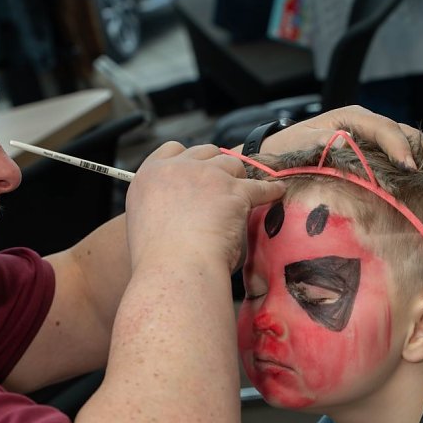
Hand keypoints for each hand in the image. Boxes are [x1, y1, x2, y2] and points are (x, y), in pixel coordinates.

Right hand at [126, 141, 284, 273]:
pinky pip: (260, 186)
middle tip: (222, 188)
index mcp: (148, 176)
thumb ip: (161, 208)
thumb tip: (180, 211)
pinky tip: (276, 193)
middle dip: (216, 167)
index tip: (196, 174)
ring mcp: (207, 176)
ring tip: (244, 196)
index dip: (189, 161)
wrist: (175, 272)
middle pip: (205, 152)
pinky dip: (269, 190)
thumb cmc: (159, 263)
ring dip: (239, 178)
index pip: (172, 150)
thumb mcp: (146, 225)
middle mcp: (176, 169)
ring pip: (232, 163)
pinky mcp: (234, 191)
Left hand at [259, 105, 422, 182]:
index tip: (408, 166)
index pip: (384, 129)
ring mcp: (370, 139)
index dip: (398, 147)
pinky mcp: (371, 155)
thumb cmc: (287, 149)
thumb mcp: (302, 143)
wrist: (276, 154)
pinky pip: (397, 159)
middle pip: (405, 135)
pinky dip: (416, 170)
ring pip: (407, 146)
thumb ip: (323, 142)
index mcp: (352, 117)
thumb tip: (343, 143)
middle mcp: (366, 124)